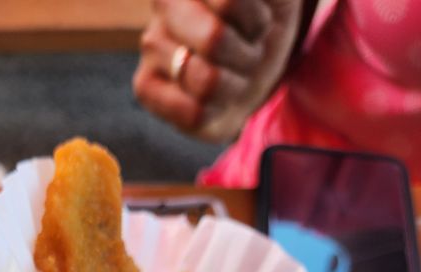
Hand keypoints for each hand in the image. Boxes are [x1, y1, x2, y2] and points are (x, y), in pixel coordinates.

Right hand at [133, 0, 304, 142]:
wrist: (256, 60)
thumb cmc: (265, 24)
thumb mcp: (275, 2)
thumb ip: (266, 0)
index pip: (230, 6)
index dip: (258, 23)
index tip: (259, 24)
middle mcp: (165, 1)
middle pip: (214, 41)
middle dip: (246, 56)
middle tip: (248, 54)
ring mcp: (150, 44)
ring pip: (205, 81)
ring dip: (234, 86)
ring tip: (231, 75)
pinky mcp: (144, 85)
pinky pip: (191, 112)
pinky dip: (215, 112)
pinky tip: (214, 100)